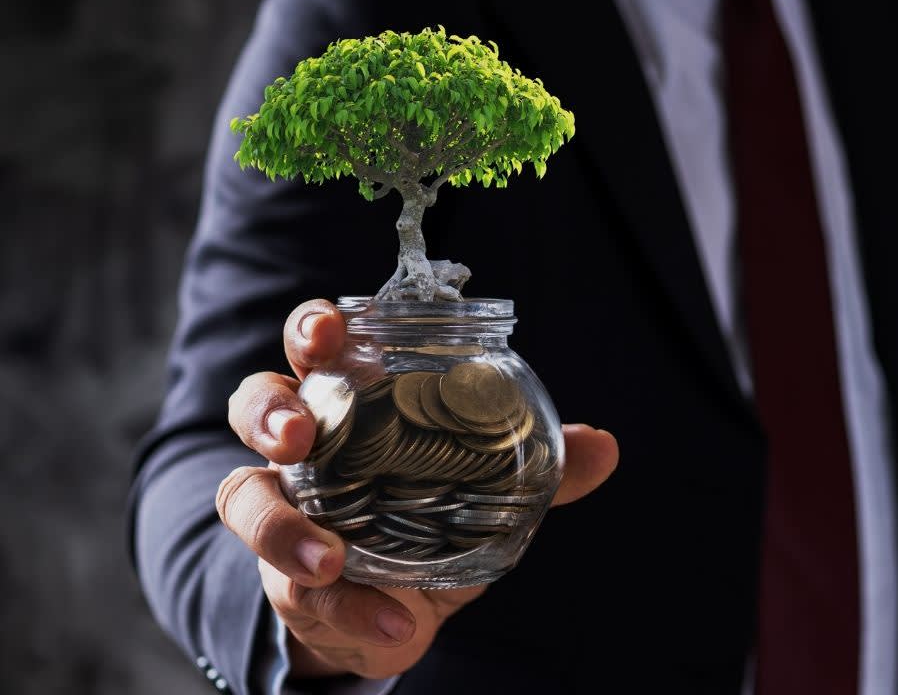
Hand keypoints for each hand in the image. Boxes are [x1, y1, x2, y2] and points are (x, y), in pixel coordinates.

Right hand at [217, 299, 618, 679]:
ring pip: (243, 496)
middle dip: (269, 411)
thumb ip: (541, 467)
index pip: (319, 347)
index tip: (329, 331)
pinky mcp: (285, 577)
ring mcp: (284, 509)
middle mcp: (302, 447)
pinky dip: (352, 609)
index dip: (314, 328)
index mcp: (351, 400)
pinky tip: (398, 621)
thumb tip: (602, 445)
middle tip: (295, 435)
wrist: (395, 607)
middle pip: (256, 402)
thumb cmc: (431, 518)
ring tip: (329, 560)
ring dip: (280, 527)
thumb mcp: (485, 488)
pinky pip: (300, 589)